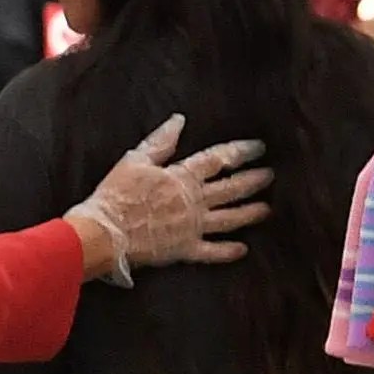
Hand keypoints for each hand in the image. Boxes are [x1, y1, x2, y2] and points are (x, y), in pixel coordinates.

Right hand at [70, 112, 271, 280]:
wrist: (103, 233)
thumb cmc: (114, 196)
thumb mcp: (134, 161)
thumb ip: (160, 142)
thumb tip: (179, 121)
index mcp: (182, 177)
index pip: (218, 160)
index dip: (241, 152)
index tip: (259, 147)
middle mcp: (194, 202)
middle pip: (231, 188)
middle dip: (253, 181)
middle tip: (270, 176)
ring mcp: (192, 227)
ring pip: (229, 219)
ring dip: (250, 213)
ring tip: (266, 209)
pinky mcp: (184, 249)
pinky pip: (212, 252)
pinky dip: (228, 251)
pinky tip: (242, 249)